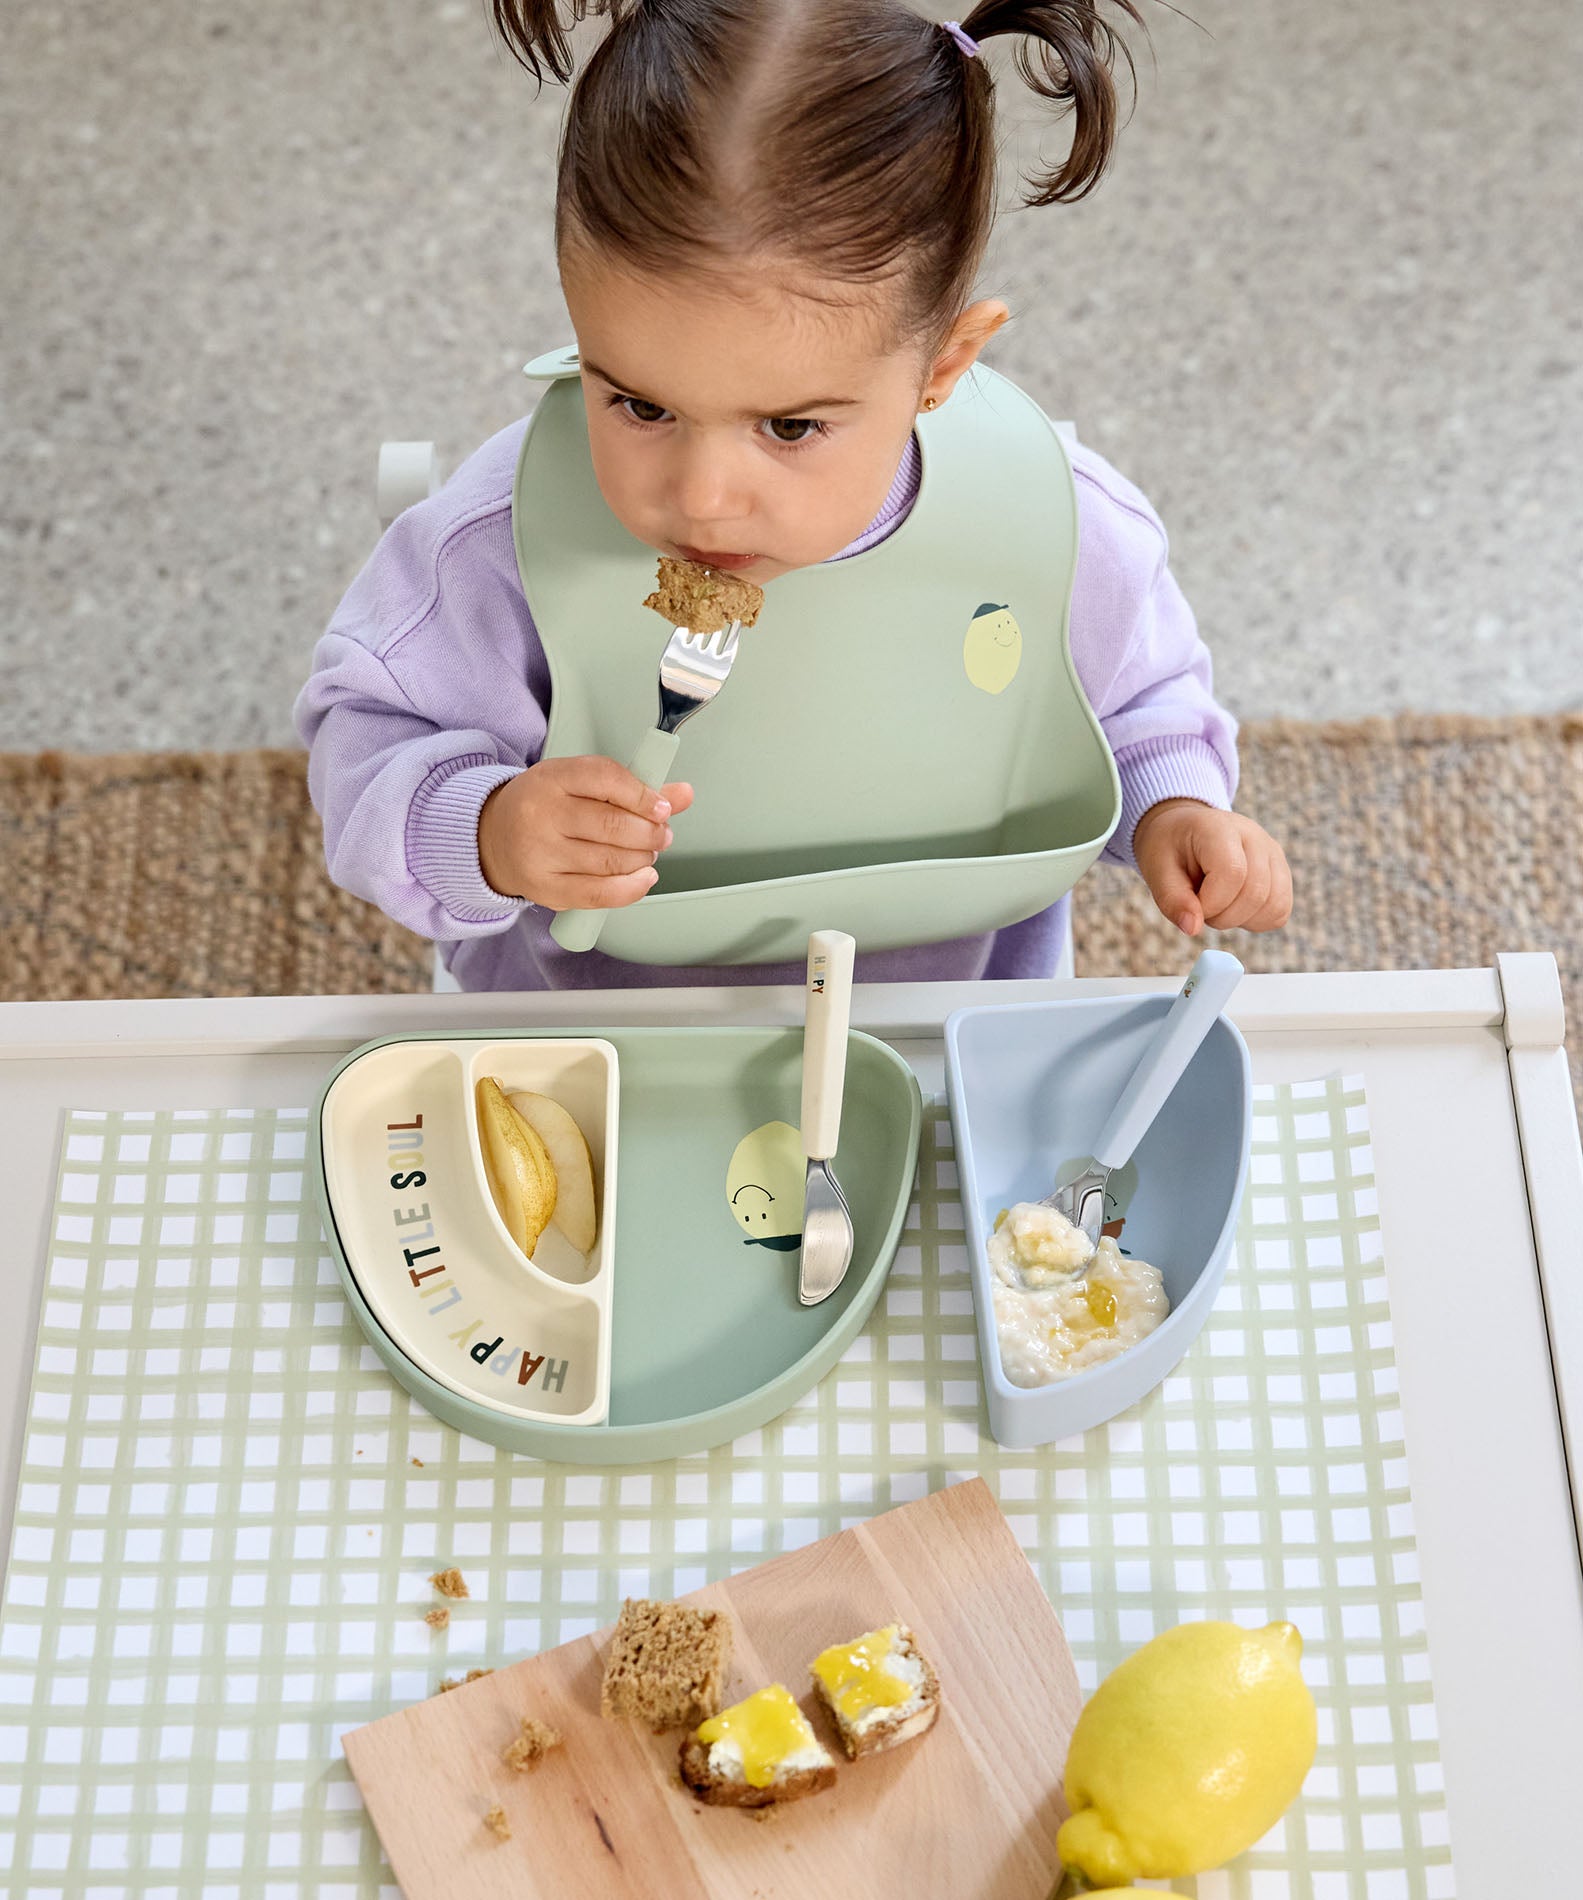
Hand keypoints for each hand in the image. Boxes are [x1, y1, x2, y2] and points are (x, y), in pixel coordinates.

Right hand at [477, 756, 694, 910]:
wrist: (493, 838)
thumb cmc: (545, 807)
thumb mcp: (581, 784)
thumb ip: (634, 788)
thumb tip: (683, 794)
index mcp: (552, 778)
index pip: (607, 779)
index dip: (644, 796)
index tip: (662, 808)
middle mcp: (541, 814)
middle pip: (614, 825)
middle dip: (650, 833)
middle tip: (660, 835)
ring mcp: (541, 854)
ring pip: (611, 861)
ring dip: (643, 859)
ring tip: (646, 853)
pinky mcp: (545, 888)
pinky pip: (600, 894)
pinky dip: (632, 888)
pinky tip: (644, 877)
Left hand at [1132, 799, 1291, 935]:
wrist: (1184, 831)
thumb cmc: (1170, 848)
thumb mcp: (1157, 871)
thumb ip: (1172, 900)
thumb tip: (1192, 929)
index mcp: (1219, 829)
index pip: (1233, 873)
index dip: (1211, 903)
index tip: (1191, 907)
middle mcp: (1254, 837)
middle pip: (1255, 893)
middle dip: (1223, 916)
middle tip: (1200, 907)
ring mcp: (1273, 854)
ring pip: (1274, 905)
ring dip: (1241, 919)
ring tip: (1217, 904)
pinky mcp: (1281, 871)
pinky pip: (1280, 911)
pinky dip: (1257, 920)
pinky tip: (1234, 907)